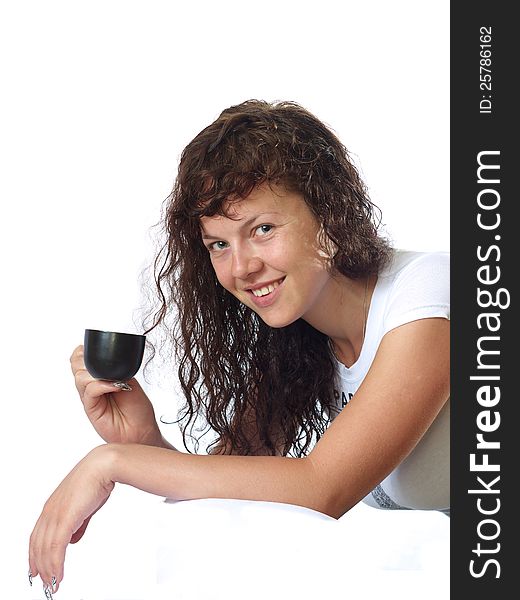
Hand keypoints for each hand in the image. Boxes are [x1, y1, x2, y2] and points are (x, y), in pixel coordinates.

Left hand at [28, 446, 114, 593]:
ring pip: (45, 549)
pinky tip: (58, 574)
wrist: (103, 465)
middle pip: (37, 545)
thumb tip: (74, 540)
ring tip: (53, 583)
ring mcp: (56, 514)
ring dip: (48, 569)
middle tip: (46, 583)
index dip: (35, 554)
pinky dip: (55, 563)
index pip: (37, 536)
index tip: (36, 569)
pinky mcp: (65, 518)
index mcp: (52, 506)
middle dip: (40, 566)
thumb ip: (78, 524)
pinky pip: (56, 547)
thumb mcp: (85, 505)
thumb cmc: (97, 479)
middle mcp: (49, 511)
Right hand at [70, 345, 162, 445]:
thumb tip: (111, 357)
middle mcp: (91, 387)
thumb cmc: (138, 409)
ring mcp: (90, 398)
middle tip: (104, 362)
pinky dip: (101, 385)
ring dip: (96, 373)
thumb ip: (117, 370)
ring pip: (80, 377)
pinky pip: (89, 392)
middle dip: (87, 359)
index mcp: (98, 378)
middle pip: (76, 366)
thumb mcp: (130, 381)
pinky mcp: (91, 409)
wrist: (143, 431)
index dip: (85, 351)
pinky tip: (115, 386)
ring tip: (114, 379)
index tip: (99, 348)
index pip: (81, 359)